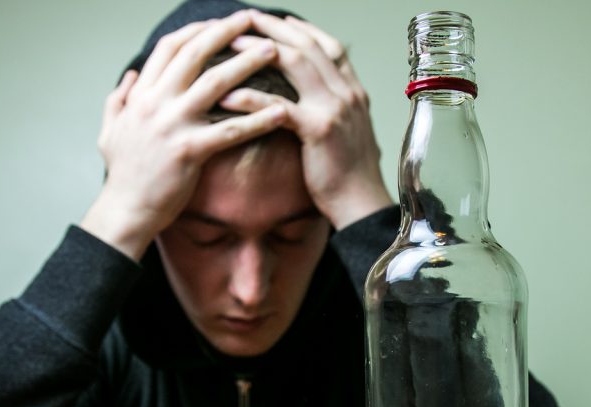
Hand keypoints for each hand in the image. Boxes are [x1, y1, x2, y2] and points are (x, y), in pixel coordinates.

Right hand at [80, 11, 286, 259]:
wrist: (124, 212)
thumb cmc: (122, 175)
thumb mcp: (109, 131)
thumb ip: (117, 101)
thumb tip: (130, 77)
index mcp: (140, 95)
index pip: (169, 48)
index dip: (197, 30)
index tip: (221, 22)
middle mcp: (155, 103)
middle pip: (195, 53)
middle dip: (226, 32)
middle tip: (253, 20)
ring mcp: (171, 125)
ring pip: (215, 83)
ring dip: (247, 62)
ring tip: (274, 51)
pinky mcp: (189, 151)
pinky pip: (230, 130)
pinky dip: (257, 119)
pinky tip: (281, 111)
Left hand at [221, 11, 392, 229]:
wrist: (362, 204)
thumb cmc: (350, 176)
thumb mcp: (348, 133)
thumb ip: (335, 110)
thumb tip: (315, 101)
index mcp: (354, 91)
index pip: (329, 46)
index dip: (302, 30)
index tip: (279, 20)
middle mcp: (347, 93)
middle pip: (307, 45)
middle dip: (274, 28)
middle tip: (245, 19)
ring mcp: (335, 108)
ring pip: (295, 64)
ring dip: (259, 51)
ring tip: (230, 45)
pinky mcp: (319, 130)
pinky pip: (279, 107)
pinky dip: (251, 99)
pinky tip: (228, 97)